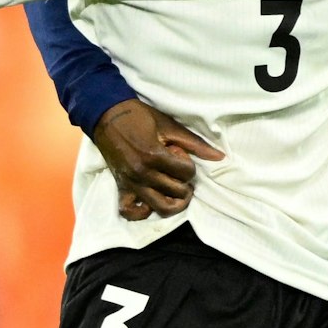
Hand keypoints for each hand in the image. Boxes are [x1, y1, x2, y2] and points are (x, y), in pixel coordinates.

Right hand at [91, 98, 223, 221]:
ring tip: (176, 191)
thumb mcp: (169, 125)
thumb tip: (220, 157)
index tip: (179, 155)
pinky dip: (142, 212)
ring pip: (160, 207)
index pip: (186, 173)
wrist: (107, 115)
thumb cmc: (139, 117)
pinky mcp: (121, 187)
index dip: (188, 165)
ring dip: (173, 202)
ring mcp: (130, 183)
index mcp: (154, 156)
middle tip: (179, 171)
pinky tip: (151, 201)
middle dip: (184, 182)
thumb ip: (195, 143)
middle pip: (176, 192)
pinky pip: (130, 212)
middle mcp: (142, 174)